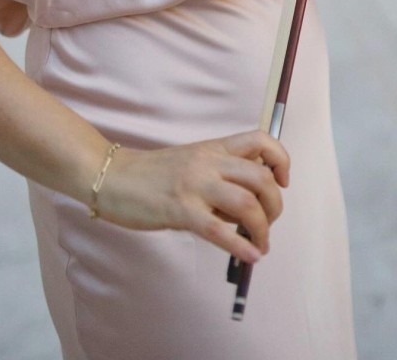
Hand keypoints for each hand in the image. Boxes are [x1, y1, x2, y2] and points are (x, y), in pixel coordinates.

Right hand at [94, 131, 289, 263]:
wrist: (113, 177)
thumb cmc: (153, 176)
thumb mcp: (193, 163)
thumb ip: (220, 176)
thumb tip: (249, 205)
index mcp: (214, 147)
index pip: (260, 140)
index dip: (280, 160)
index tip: (283, 181)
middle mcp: (209, 161)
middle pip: (261, 177)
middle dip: (275, 204)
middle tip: (270, 222)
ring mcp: (195, 185)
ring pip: (246, 203)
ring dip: (262, 228)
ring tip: (261, 244)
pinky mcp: (180, 210)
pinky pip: (219, 230)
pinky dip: (241, 246)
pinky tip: (250, 256)